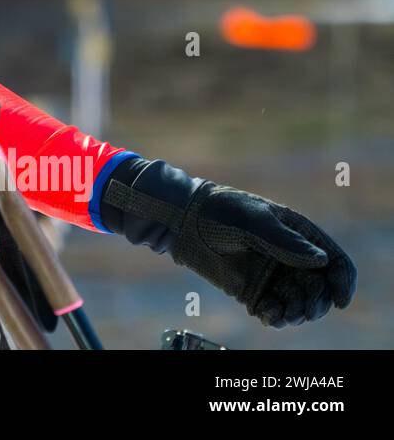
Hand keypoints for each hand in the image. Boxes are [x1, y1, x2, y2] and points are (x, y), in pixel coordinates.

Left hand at [102, 158, 355, 327]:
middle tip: (304, 308)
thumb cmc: (220, 211)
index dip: (343, 282)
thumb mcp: (252, 221)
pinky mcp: (254, 291)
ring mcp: (273, 275)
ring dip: (298, 313)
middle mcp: (291, 258)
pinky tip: (266, 314)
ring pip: (300, 304)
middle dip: (318, 303)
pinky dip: (276, 317)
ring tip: (283, 313)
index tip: (340, 300)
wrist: (184, 220)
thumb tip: (321, 260)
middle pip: (321, 289)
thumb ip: (284, 241)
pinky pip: (275, 310)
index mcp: (299, 234)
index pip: (335, 261)